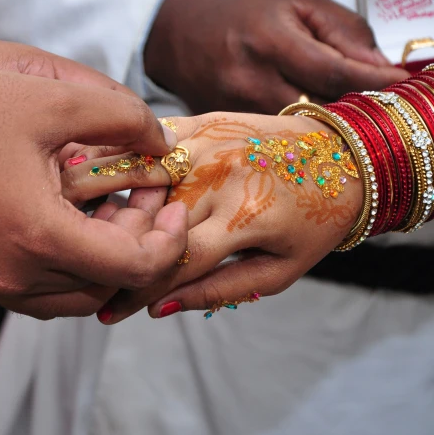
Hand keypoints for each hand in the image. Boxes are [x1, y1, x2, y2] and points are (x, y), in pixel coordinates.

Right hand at [0, 70, 186, 319]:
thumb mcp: (51, 100)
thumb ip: (122, 117)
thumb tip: (163, 139)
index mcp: (41, 240)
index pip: (135, 268)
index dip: (169, 240)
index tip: (172, 202)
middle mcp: (17, 278)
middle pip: (110, 285)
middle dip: (142, 243)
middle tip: (146, 194)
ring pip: (78, 295)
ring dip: (108, 257)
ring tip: (112, 205)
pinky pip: (43, 289)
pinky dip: (72, 262)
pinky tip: (73, 215)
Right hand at [59, 112, 362, 322]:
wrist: (345, 153)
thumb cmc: (316, 218)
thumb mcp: (280, 270)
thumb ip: (218, 290)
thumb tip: (158, 307)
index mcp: (243, 216)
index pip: (172, 262)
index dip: (135, 292)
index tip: (109, 313)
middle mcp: (218, 176)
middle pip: (146, 222)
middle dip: (115, 255)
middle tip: (88, 279)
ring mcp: (206, 143)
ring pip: (138, 182)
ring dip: (110, 211)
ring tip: (88, 235)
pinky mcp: (201, 121)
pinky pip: (148, 146)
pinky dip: (123, 167)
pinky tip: (102, 186)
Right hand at [144, 0, 408, 113]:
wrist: (176, 29)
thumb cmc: (242, 10)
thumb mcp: (297, 1)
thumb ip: (343, 30)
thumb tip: (381, 67)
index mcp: (270, 41)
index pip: (333, 71)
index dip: (375, 82)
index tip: (406, 87)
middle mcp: (250, 81)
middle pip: (319, 110)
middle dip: (357, 111)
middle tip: (387, 110)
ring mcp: (235, 111)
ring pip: (299, 133)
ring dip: (331, 129)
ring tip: (355, 122)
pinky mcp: (227, 130)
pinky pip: (275, 140)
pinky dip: (301, 137)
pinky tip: (318, 130)